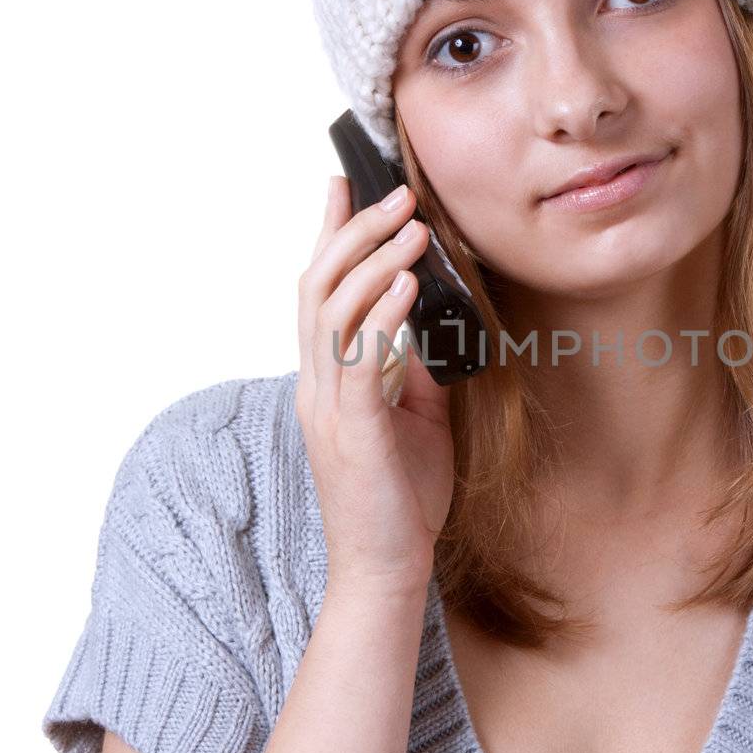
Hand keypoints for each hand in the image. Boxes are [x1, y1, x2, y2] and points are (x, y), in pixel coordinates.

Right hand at [296, 176, 455, 590]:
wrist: (385, 570)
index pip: (317, 290)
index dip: (326, 233)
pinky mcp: (350, 432)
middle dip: (354, 232)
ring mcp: (327, 408)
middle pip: (317, 287)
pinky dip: (383, 315)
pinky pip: (359, 361)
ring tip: (411, 226)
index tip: (341, 182)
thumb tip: (436, 319)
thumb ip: (415, 367)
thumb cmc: (400, 496)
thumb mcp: (415, 417)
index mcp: (326, 379)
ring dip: (372, 262)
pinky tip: (407, 285)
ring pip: (332, 313)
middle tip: (395, 193)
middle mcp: (316, 385)